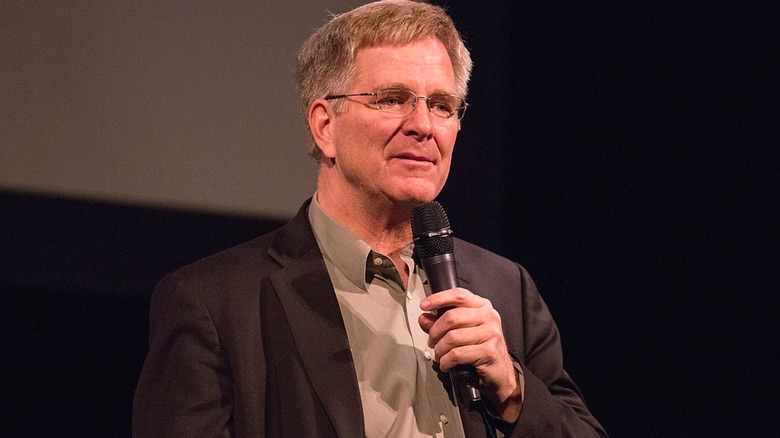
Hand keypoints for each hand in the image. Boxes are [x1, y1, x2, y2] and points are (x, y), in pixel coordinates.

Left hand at [419, 288, 523, 420]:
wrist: (500, 372)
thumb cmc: (480, 348)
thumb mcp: (461, 331)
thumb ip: (441, 323)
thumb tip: (424, 319)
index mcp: (482, 306)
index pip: (458, 295)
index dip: (439, 299)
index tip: (424, 305)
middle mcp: (489, 317)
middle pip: (451, 317)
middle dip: (435, 332)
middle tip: (432, 341)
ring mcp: (491, 333)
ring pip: (452, 337)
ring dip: (439, 349)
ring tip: (440, 354)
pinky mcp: (489, 351)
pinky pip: (457, 354)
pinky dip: (446, 361)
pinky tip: (446, 363)